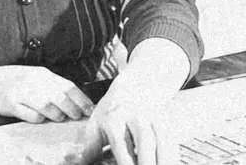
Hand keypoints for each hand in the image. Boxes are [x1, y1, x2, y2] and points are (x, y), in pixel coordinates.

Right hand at [0, 65, 94, 123]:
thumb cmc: (14, 80)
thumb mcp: (35, 76)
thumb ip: (52, 85)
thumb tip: (75, 100)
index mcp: (42, 74)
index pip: (67, 86)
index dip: (81, 99)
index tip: (90, 109)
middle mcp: (34, 81)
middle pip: (59, 96)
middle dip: (72, 109)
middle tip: (77, 116)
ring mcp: (22, 92)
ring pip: (46, 106)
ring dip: (56, 114)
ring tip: (60, 118)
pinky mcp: (11, 104)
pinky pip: (30, 115)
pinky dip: (38, 119)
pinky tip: (40, 119)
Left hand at [84, 37, 187, 164]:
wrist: (132, 87)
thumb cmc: (110, 112)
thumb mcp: (95, 126)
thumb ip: (88, 149)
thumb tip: (73, 162)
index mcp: (114, 119)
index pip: (121, 146)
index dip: (126, 163)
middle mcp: (134, 117)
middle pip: (145, 142)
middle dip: (147, 162)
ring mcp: (152, 117)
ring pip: (162, 140)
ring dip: (164, 158)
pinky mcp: (165, 120)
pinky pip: (171, 139)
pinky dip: (172, 154)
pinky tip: (172, 163)